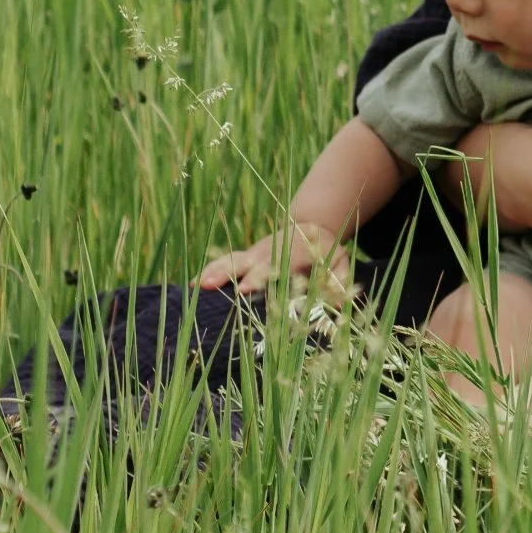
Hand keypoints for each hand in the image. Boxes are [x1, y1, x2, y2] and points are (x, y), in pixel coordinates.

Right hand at [197, 220, 351, 298]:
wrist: (312, 228)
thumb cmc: (326, 253)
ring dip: (214, 271)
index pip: (275, 266)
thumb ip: (341, 282)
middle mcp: (269, 252)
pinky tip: (191, 286)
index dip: (259, 277)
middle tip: (208, 286)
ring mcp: (254, 253)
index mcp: (291, 253)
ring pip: (232, 259)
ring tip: (195, 286)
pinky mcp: (245, 257)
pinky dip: (209, 271)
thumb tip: (340, 304)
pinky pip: (224, 262)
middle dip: (228, 273)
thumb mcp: (341, 263)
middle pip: (247, 261)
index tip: (245, 290)